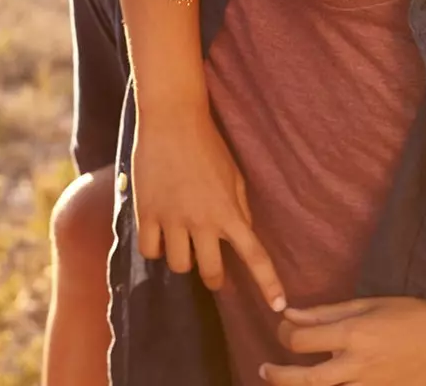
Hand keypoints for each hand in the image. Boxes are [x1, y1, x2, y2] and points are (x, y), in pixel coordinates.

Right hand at [131, 96, 285, 310]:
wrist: (173, 119)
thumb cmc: (208, 145)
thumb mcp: (235, 176)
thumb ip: (240, 208)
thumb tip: (243, 234)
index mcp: (230, 212)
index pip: (255, 256)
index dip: (268, 284)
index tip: (278, 306)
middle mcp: (202, 221)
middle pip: (210, 273)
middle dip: (215, 278)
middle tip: (214, 273)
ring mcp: (172, 219)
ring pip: (178, 265)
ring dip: (183, 259)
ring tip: (182, 243)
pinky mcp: (147, 213)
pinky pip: (150, 250)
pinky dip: (155, 248)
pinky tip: (159, 236)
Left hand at [262, 298, 425, 385]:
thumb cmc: (408, 314)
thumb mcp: (365, 304)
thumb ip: (325, 312)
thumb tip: (291, 313)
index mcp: (352, 334)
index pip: (301, 342)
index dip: (284, 336)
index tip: (283, 330)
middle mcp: (356, 364)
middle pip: (306, 379)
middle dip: (279, 375)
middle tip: (264, 370)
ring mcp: (368, 385)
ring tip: (285, 382)